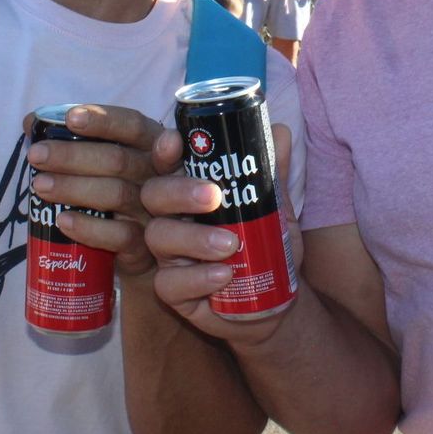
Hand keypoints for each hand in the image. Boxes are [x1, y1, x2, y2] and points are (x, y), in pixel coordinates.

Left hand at [24, 105, 165, 278]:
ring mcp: (153, 211)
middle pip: (119, 160)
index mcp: (151, 145)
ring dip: (74, 188)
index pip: (133, 126)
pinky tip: (63, 220)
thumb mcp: (103, 162)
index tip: (70, 118)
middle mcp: (157, 175)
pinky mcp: (144, 246)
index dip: (104, 121)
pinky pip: (119, 236)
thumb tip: (33, 123)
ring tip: (40, 185)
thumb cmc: (116, 190)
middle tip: (36, 155)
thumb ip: (74, 139)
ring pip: (117, 194)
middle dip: (72, 156)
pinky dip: (89, 227)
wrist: (140, 247)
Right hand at [142, 122, 299, 345]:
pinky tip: (223, 275)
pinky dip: (197, 278)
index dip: (164, 151)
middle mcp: (172, 220)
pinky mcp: (174, 293)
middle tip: (214, 196)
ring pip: (159, 238)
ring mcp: (169, 257)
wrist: (274, 302)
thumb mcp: (275, 209)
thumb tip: (279, 130)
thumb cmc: (266, 247)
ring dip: (194, 238)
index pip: (167, 165)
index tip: (175, 141)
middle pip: (153, 195)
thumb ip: (272, 173)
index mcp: (189, 193)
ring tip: (230, 244)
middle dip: (179, 191)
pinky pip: (169, 284)